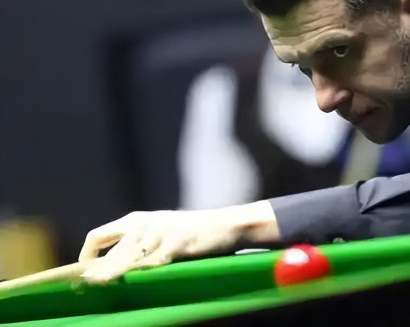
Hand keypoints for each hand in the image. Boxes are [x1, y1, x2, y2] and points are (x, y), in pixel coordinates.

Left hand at [79, 201, 279, 282]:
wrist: (227, 225)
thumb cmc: (193, 233)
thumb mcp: (161, 232)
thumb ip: (138, 245)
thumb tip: (113, 269)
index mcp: (136, 219)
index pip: (97, 236)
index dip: (85, 257)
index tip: (83, 275)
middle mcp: (143, 224)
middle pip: (109, 254)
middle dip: (97, 273)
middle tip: (85, 289)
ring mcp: (160, 233)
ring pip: (127, 261)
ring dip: (113, 276)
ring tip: (101, 289)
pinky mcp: (176, 244)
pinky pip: (153, 264)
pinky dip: (142, 276)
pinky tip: (135, 286)